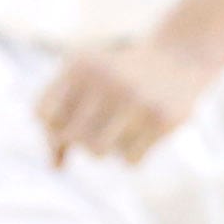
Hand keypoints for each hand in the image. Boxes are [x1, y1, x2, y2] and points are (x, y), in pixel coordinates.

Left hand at [34, 37, 218, 163]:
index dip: (52, 129)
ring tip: (120, 130)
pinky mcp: (162, 118)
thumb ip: (61, 122)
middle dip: (81, 141)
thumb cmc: (120, 77)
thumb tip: (55, 167)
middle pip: (71, 137)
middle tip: (99, 130)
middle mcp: (106, 77)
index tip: (69, 126)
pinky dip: (132, 155)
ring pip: (97, 151)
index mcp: (80, 64)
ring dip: (107, 149)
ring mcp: (135, 97)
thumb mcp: (85, 86)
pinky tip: (144, 133)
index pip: (43, 114)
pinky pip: (129, 160)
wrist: (179, 57)